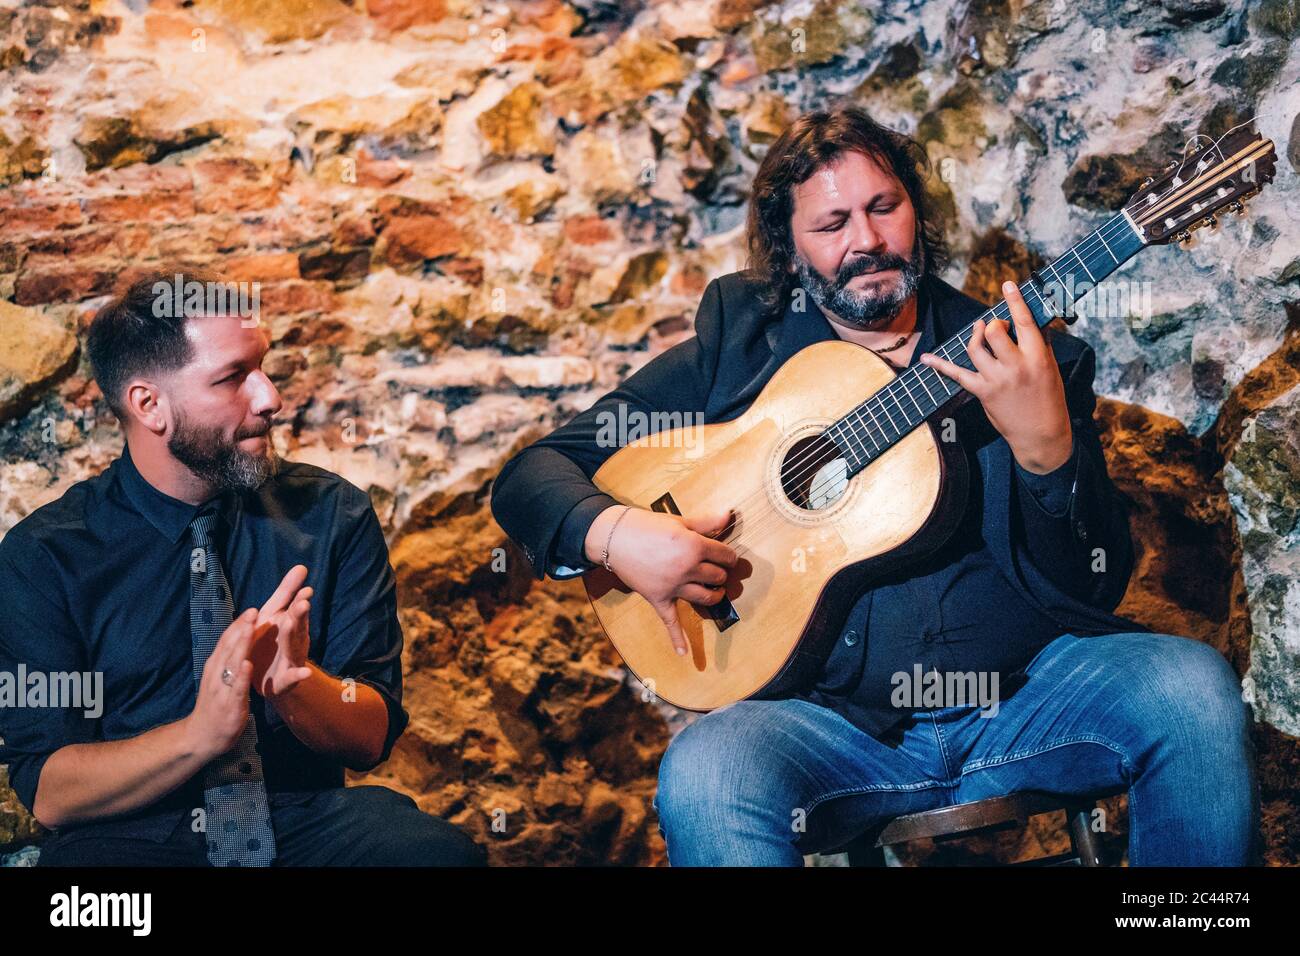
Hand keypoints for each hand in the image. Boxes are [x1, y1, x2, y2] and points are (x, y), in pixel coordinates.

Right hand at [185, 608, 257, 761]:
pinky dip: (241, 676)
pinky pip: (236, 688)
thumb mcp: (219, 679)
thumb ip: (227, 661)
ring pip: (231, 663)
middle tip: (255, 610)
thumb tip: (238, 641)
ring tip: (252, 628)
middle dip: (242, 628)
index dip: (238, 625)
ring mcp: (221, 689)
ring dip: (242, 644)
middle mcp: (216, 674)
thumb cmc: (215, 706)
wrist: (202, 737)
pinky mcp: (229, 705)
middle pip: (229, 647)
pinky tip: (248, 664)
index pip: (226, 641)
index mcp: (215, 666)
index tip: (252, 609)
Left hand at [248, 565, 313, 699]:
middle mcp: (295, 640)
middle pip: (297, 626)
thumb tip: (302, 566)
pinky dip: (299, 675)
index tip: (305, 590)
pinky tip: (305, 672)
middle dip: (299, 615)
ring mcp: (292, 660)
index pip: (294, 610)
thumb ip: (287, 593)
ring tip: (293, 624)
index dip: (299, 601)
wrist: (269, 680)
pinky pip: (293, 677)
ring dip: (295, 636)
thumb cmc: (272, 643)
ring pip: (294, 647)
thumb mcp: (275, 615)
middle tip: (303, 603)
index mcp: (288, 625)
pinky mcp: (285, 680)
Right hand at [585, 505, 736, 656]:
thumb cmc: (647, 525)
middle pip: (717, 577)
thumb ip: (706, 522)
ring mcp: (673, 587)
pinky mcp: (658, 598)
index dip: (729, 555)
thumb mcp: (679, 521)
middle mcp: (687, 569)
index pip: (725, 555)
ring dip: (715, 596)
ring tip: (716, 591)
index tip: (727, 555)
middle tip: (717, 569)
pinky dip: (677, 639)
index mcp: (695, 546)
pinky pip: (670, 621)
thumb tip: (729, 514)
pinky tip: (683, 653)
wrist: (614, 537)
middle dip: (721, 573)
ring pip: (705, 597)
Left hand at [918, 281, 1073, 473]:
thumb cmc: (1050, 398)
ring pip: (975, 348)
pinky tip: (925, 358)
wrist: (1041, 434)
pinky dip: (940, 365)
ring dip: (975, 335)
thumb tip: (1032, 322)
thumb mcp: (1051, 368)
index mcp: (1037, 356)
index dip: (1014, 300)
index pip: (1024, 322)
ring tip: (979, 332)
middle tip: (997, 327)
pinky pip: (956, 375)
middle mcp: (1015, 366)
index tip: (1007, 284)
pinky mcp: (982, 392)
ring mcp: (996, 379)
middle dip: (993, 324)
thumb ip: (1040, 344)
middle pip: (994, 332)